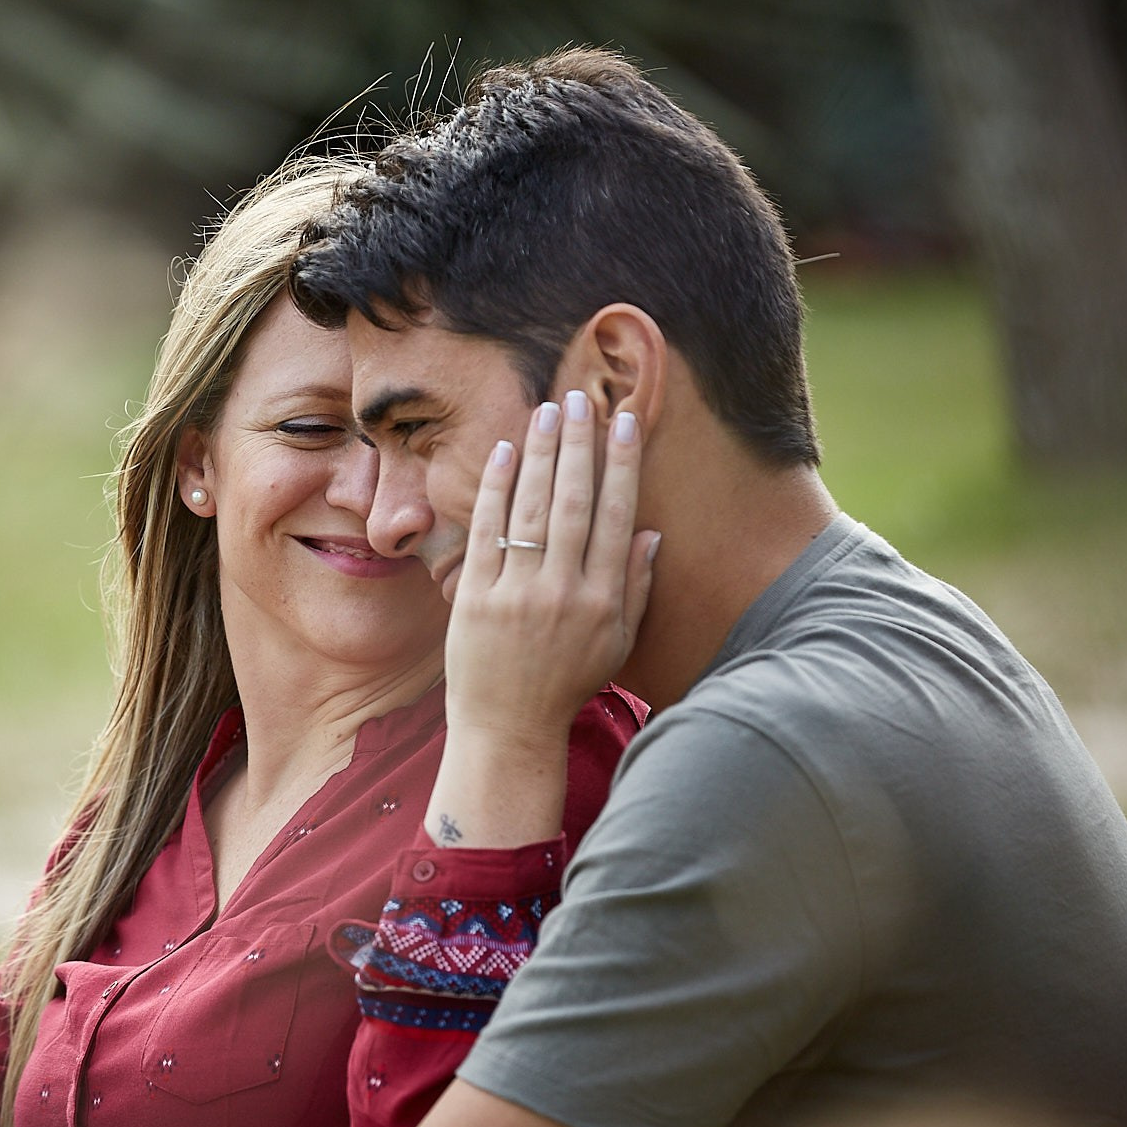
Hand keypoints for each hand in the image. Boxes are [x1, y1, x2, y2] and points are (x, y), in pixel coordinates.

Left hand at [427, 392, 657, 846]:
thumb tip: (651, 533)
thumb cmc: (565, 683)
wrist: (508, 729)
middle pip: (576, 503)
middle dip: (581, 445)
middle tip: (583, 398)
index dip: (622, 466)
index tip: (626, 422)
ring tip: (550, 410)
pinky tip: (509, 451)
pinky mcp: (476, 598)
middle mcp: (564, 593)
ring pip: (535, 509)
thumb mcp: (616, 642)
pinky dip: (499, 489)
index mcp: (603, 601)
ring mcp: (517, 594)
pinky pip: (489, 531)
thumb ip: (635, 587)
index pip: (617, 517)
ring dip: (543, 454)